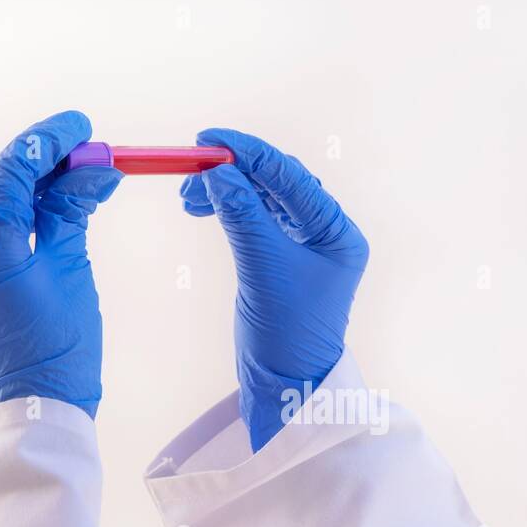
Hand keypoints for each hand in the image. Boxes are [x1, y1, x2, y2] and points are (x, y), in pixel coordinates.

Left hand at [0, 110, 120, 417]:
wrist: (23, 417)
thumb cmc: (56, 352)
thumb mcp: (72, 272)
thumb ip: (72, 210)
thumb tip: (93, 166)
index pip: (16, 163)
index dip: (52, 140)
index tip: (82, 130)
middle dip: (33, 165)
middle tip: (79, 166)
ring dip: (0, 189)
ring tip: (42, 198)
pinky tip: (8, 228)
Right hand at [180, 128, 368, 449]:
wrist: (286, 386)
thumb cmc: (287, 333)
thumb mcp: (263, 267)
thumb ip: (242, 215)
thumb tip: (218, 171)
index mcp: (337, 232)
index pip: (291, 176)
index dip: (248, 153)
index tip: (208, 140)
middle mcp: (327, 234)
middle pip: (278, 183)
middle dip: (234, 172)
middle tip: (192, 169)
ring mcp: (306, 248)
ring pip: (263, 200)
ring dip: (227, 192)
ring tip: (189, 198)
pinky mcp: (283, 262)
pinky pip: (256, 221)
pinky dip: (230, 211)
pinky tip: (204, 209)